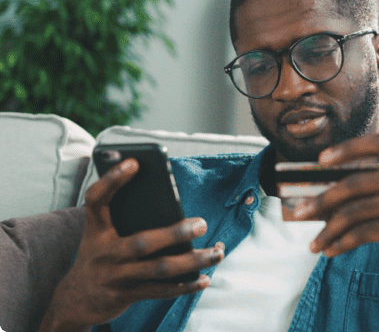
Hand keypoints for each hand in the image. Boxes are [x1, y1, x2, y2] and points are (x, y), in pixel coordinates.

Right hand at [39, 158, 223, 330]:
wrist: (77, 299)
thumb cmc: (99, 254)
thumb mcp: (101, 233)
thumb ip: (124, 217)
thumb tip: (170, 203)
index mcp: (96, 229)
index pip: (97, 200)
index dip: (113, 180)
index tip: (135, 162)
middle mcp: (104, 252)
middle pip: (143, 242)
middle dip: (176, 233)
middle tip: (203, 224)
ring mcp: (116, 276)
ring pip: (160, 268)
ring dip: (193, 261)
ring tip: (217, 252)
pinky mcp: (127, 295)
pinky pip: (161, 290)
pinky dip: (186, 285)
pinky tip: (205, 278)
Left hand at [294, 133, 378, 292]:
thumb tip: (340, 193)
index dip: (347, 148)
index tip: (322, 160)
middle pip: (355, 181)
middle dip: (321, 198)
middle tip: (298, 211)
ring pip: (354, 209)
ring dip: (327, 228)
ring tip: (313, 243)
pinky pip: (364, 232)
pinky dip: (342, 243)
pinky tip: (331, 251)